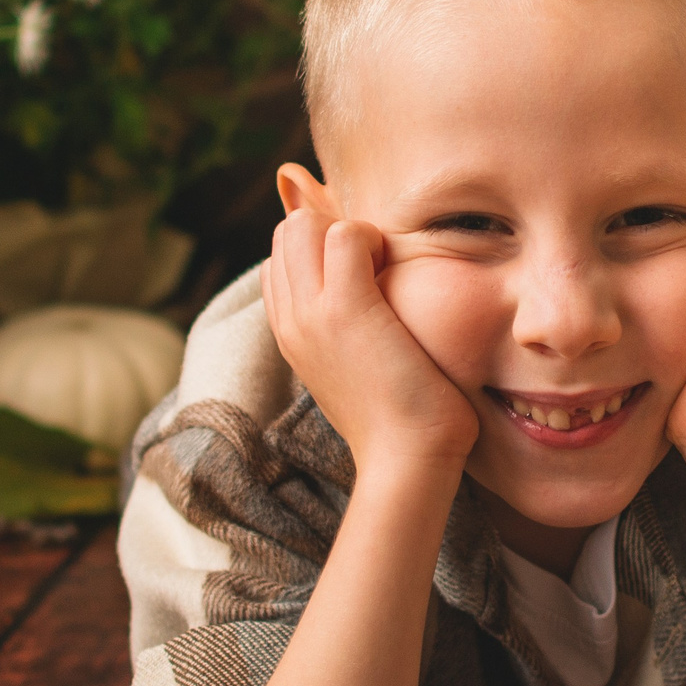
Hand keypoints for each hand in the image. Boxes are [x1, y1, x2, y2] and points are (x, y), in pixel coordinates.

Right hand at [264, 207, 480, 477]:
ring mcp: (311, 313)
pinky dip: (373, 237)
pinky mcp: (346, 308)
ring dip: (351, 232)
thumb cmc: (397, 420)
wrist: (406, 461)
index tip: (361, 278)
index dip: (320, 253)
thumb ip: (343, 337)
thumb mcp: (354, 373)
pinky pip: (345, 233)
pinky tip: (394, 271)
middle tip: (374, 268)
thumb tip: (364, 313)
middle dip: (331, 232)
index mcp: (288, 335)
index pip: (279, 261)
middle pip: (286, 232)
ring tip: (382, 270)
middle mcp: (290, 320)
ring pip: (304, 224)